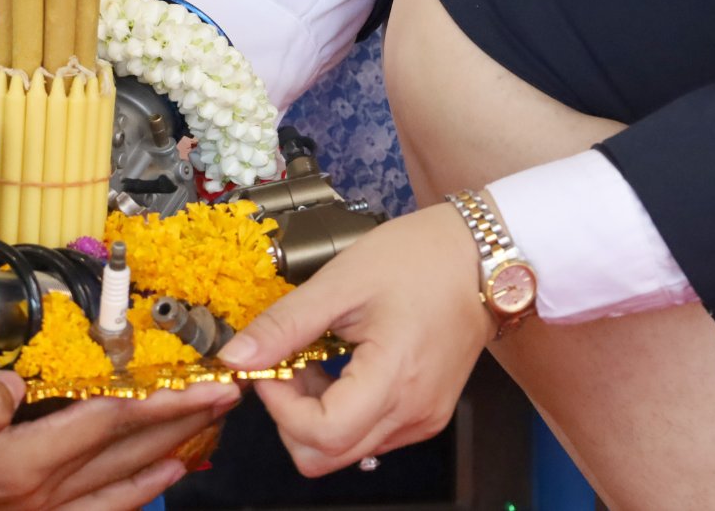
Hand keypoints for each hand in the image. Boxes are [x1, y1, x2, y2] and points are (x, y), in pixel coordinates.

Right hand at [0, 370, 236, 510]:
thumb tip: (15, 384)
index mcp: (14, 462)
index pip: (108, 420)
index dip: (163, 397)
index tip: (207, 380)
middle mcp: (29, 494)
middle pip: (123, 454)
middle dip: (179, 424)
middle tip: (225, 401)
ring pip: (112, 490)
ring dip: (160, 464)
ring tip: (196, 446)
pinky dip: (120, 500)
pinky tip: (131, 493)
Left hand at [214, 204, 493, 476]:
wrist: (479, 257)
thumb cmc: (417, 259)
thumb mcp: (340, 282)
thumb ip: (284, 325)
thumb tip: (235, 358)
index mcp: (394, 379)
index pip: (321, 434)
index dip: (279, 407)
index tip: (269, 365)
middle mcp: (412, 414)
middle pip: (327, 456)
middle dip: (289, 417)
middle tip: (285, 365)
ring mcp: (422, 420)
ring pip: (345, 451)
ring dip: (312, 416)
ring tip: (314, 359)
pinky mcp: (425, 414)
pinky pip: (368, 435)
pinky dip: (340, 412)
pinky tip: (339, 367)